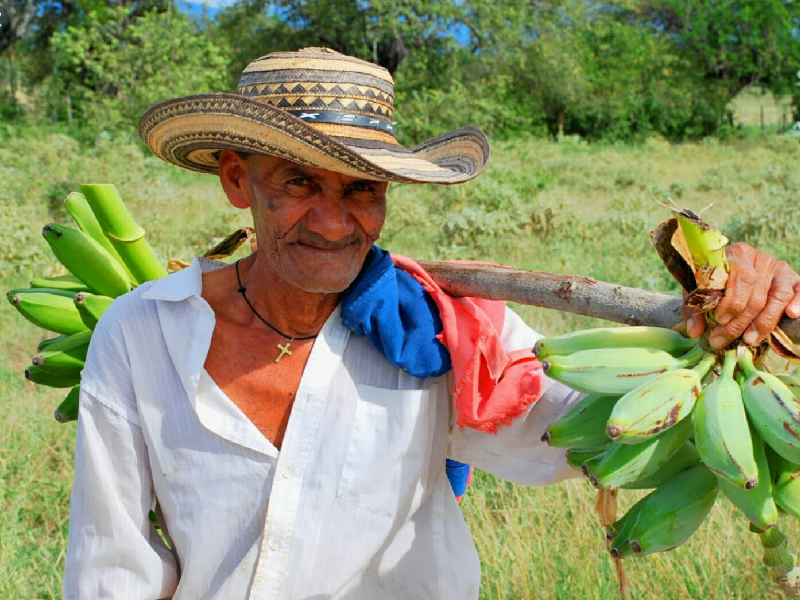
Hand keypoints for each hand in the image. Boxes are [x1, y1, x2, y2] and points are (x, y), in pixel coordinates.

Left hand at [682, 242, 799, 347]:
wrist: (732, 273)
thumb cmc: (713, 283)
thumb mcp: (698, 292)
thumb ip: (694, 309)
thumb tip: (694, 332)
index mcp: (736, 254)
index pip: (740, 278)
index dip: (731, 302)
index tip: (718, 320)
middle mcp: (760, 259)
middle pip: (756, 294)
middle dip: (740, 321)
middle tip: (725, 339)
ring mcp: (779, 269)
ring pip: (778, 297)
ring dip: (763, 322)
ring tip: (749, 340)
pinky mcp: (793, 279)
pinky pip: (799, 291)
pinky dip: (798, 302)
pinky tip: (791, 315)